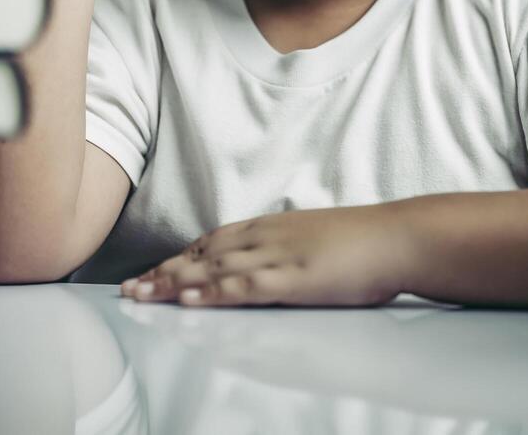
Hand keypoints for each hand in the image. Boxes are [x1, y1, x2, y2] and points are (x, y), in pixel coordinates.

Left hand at [119, 203, 415, 307]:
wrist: (398, 237)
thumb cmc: (365, 241)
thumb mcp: (317, 238)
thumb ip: (289, 248)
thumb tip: (274, 262)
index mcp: (274, 226)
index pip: (214, 240)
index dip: (181, 257)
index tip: (154, 270)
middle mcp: (267, 237)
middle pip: (203, 254)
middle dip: (163, 272)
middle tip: (129, 288)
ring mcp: (279, 257)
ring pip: (214, 269)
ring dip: (174, 283)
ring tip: (141, 296)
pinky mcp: (293, 278)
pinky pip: (245, 286)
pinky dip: (214, 293)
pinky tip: (190, 301)